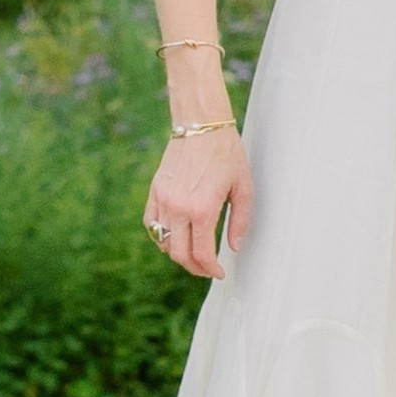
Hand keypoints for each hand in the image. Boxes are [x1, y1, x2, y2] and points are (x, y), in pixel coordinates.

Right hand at [143, 127, 252, 277]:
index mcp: (202, 209)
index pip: (202, 253)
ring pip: (163, 242)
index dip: (210, 269)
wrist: (201, 124)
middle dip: (195, 267)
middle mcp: (179, 207)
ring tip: (194, 253)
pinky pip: (152, 224)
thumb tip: (233, 247)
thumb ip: (239, 221)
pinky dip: (161, 236)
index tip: (218, 272)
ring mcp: (163, 199)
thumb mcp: (243, 188)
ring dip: (178, 253)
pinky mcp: (155, 191)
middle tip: (207, 268)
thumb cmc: (227, 153)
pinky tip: (176, 236)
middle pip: (180, 254)